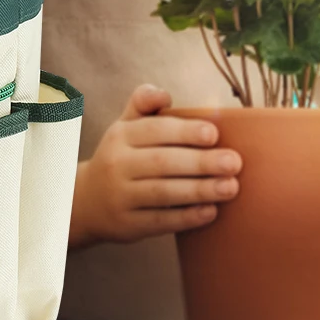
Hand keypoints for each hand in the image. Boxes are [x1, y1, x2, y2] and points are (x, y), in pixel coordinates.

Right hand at [69, 84, 241, 247]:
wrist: (86, 201)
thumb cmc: (120, 157)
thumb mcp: (124, 127)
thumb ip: (143, 105)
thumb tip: (164, 94)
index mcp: (120, 135)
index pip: (154, 130)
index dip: (184, 132)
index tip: (214, 134)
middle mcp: (117, 164)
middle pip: (162, 162)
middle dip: (200, 162)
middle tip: (234, 162)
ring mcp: (121, 196)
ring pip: (164, 192)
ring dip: (200, 190)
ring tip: (231, 187)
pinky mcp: (128, 225)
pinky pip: (161, 221)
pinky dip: (187, 217)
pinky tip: (210, 211)